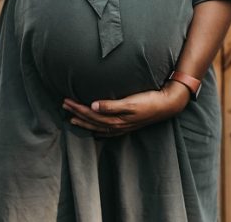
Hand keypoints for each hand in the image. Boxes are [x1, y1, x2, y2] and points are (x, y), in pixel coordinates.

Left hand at [62, 80, 190, 137]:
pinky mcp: (128, 125)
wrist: (167, 105)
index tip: (66, 101)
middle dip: (77, 113)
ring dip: (84, 121)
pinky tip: (94, 130)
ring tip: (72, 117)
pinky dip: (98, 130)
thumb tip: (92, 106)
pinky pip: (107, 130)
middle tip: (64, 105)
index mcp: (116, 119)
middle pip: (92, 121)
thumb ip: (111, 105)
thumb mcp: (130, 102)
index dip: (78, 108)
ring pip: (98, 126)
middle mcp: (117, 125)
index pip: (91, 115)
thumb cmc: (149, 101)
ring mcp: (123, 127)